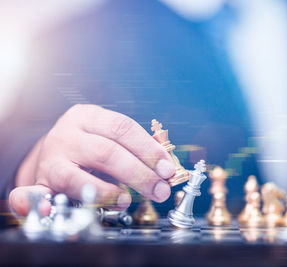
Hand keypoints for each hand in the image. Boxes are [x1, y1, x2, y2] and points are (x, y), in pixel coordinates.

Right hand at [9, 104, 175, 215]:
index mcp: (88, 116)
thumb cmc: (89, 144)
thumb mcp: (109, 134)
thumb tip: (165, 166)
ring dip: (107, 192)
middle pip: (106, 152)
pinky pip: (37, 194)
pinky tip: (66, 210)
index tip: (167, 169)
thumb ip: (135, 147)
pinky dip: (43, 203)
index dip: (148, 150)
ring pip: (77, 177)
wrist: (51, 150)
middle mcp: (67, 134)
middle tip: (159, 190)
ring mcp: (51, 159)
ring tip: (128, 201)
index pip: (123, 128)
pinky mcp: (40, 182)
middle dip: (139, 174)